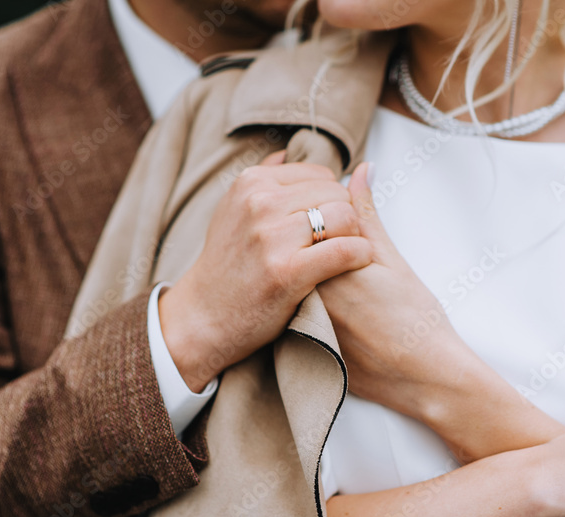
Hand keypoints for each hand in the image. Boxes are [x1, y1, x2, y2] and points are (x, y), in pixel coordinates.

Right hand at [159, 151, 372, 390]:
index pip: (321, 174)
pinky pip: (345, 250)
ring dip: (355, 235)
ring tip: (347, 251)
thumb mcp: (232, 211)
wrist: (204, 315)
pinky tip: (356, 262)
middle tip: (339, 240)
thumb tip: (288, 153)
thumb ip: (263, 180)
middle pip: (337, 193)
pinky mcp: (287, 272)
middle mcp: (260, 204)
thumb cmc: (227, 265)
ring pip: (344, 217)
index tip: (327, 222)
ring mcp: (272, 238)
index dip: (332, 198)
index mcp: (251, 183)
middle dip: (346, 216)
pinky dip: (360, 255)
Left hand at [317, 163, 480, 419]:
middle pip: (292, 251)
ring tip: (347, 284)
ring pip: (293, 279)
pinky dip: (307, 297)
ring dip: (308, 268)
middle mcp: (305, 295)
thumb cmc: (416, 322)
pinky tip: (340, 306)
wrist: (424, 379)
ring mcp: (302, 322)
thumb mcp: (393, 261)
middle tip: (345, 256)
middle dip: (310, 240)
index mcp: (325, 269)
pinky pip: (294, 308)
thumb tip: (360, 172)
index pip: (303, 224)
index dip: (320, 214)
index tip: (342, 220)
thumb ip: (367, 215)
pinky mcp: (302, 344)